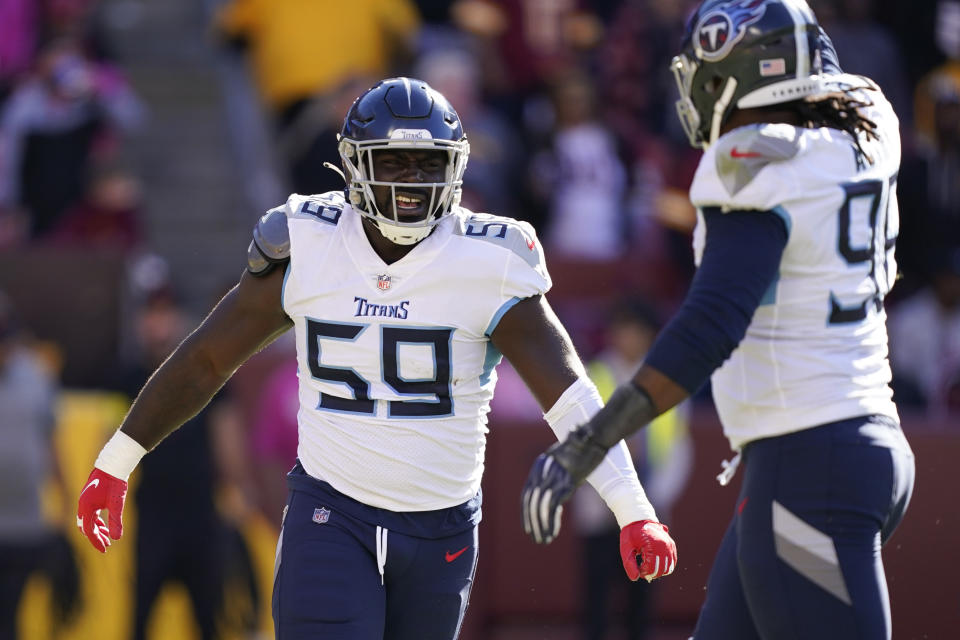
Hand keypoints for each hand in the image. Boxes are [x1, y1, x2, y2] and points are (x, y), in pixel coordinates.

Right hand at [76, 468, 127, 552]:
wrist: (112, 466)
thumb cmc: (114, 483)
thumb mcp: (117, 504)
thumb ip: (115, 521)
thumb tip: (116, 538)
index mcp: (86, 508)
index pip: (89, 530)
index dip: (96, 541)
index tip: (104, 549)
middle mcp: (82, 505)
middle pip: (85, 527)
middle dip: (96, 537)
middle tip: (107, 545)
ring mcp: (84, 501)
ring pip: (87, 521)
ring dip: (96, 530)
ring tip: (107, 537)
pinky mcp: (88, 498)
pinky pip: (89, 514)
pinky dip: (96, 522)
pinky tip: (105, 526)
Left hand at [521, 425, 608, 543]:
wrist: (594, 436)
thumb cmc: (583, 446)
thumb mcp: (565, 458)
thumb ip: (557, 472)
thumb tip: (554, 491)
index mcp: (539, 465)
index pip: (527, 493)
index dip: (525, 511)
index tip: (527, 527)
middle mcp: (542, 471)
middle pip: (531, 501)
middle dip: (530, 521)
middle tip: (533, 537)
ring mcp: (554, 476)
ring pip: (540, 506)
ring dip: (539, 525)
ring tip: (542, 540)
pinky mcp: (566, 482)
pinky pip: (553, 506)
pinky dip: (550, 522)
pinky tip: (552, 533)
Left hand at [619, 520, 676, 581]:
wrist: (639, 519)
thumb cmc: (631, 533)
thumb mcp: (626, 548)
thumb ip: (629, 564)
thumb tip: (636, 578)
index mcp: (654, 545)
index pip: (652, 569)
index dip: (644, 572)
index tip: (637, 568)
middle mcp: (665, 546)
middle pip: (661, 570)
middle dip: (651, 573)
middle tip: (641, 568)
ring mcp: (670, 545)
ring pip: (668, 568)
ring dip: (658, 570)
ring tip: (647, 564)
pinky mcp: (672, 546)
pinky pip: (672, 562)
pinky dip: (664, 566)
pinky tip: (654, 562)